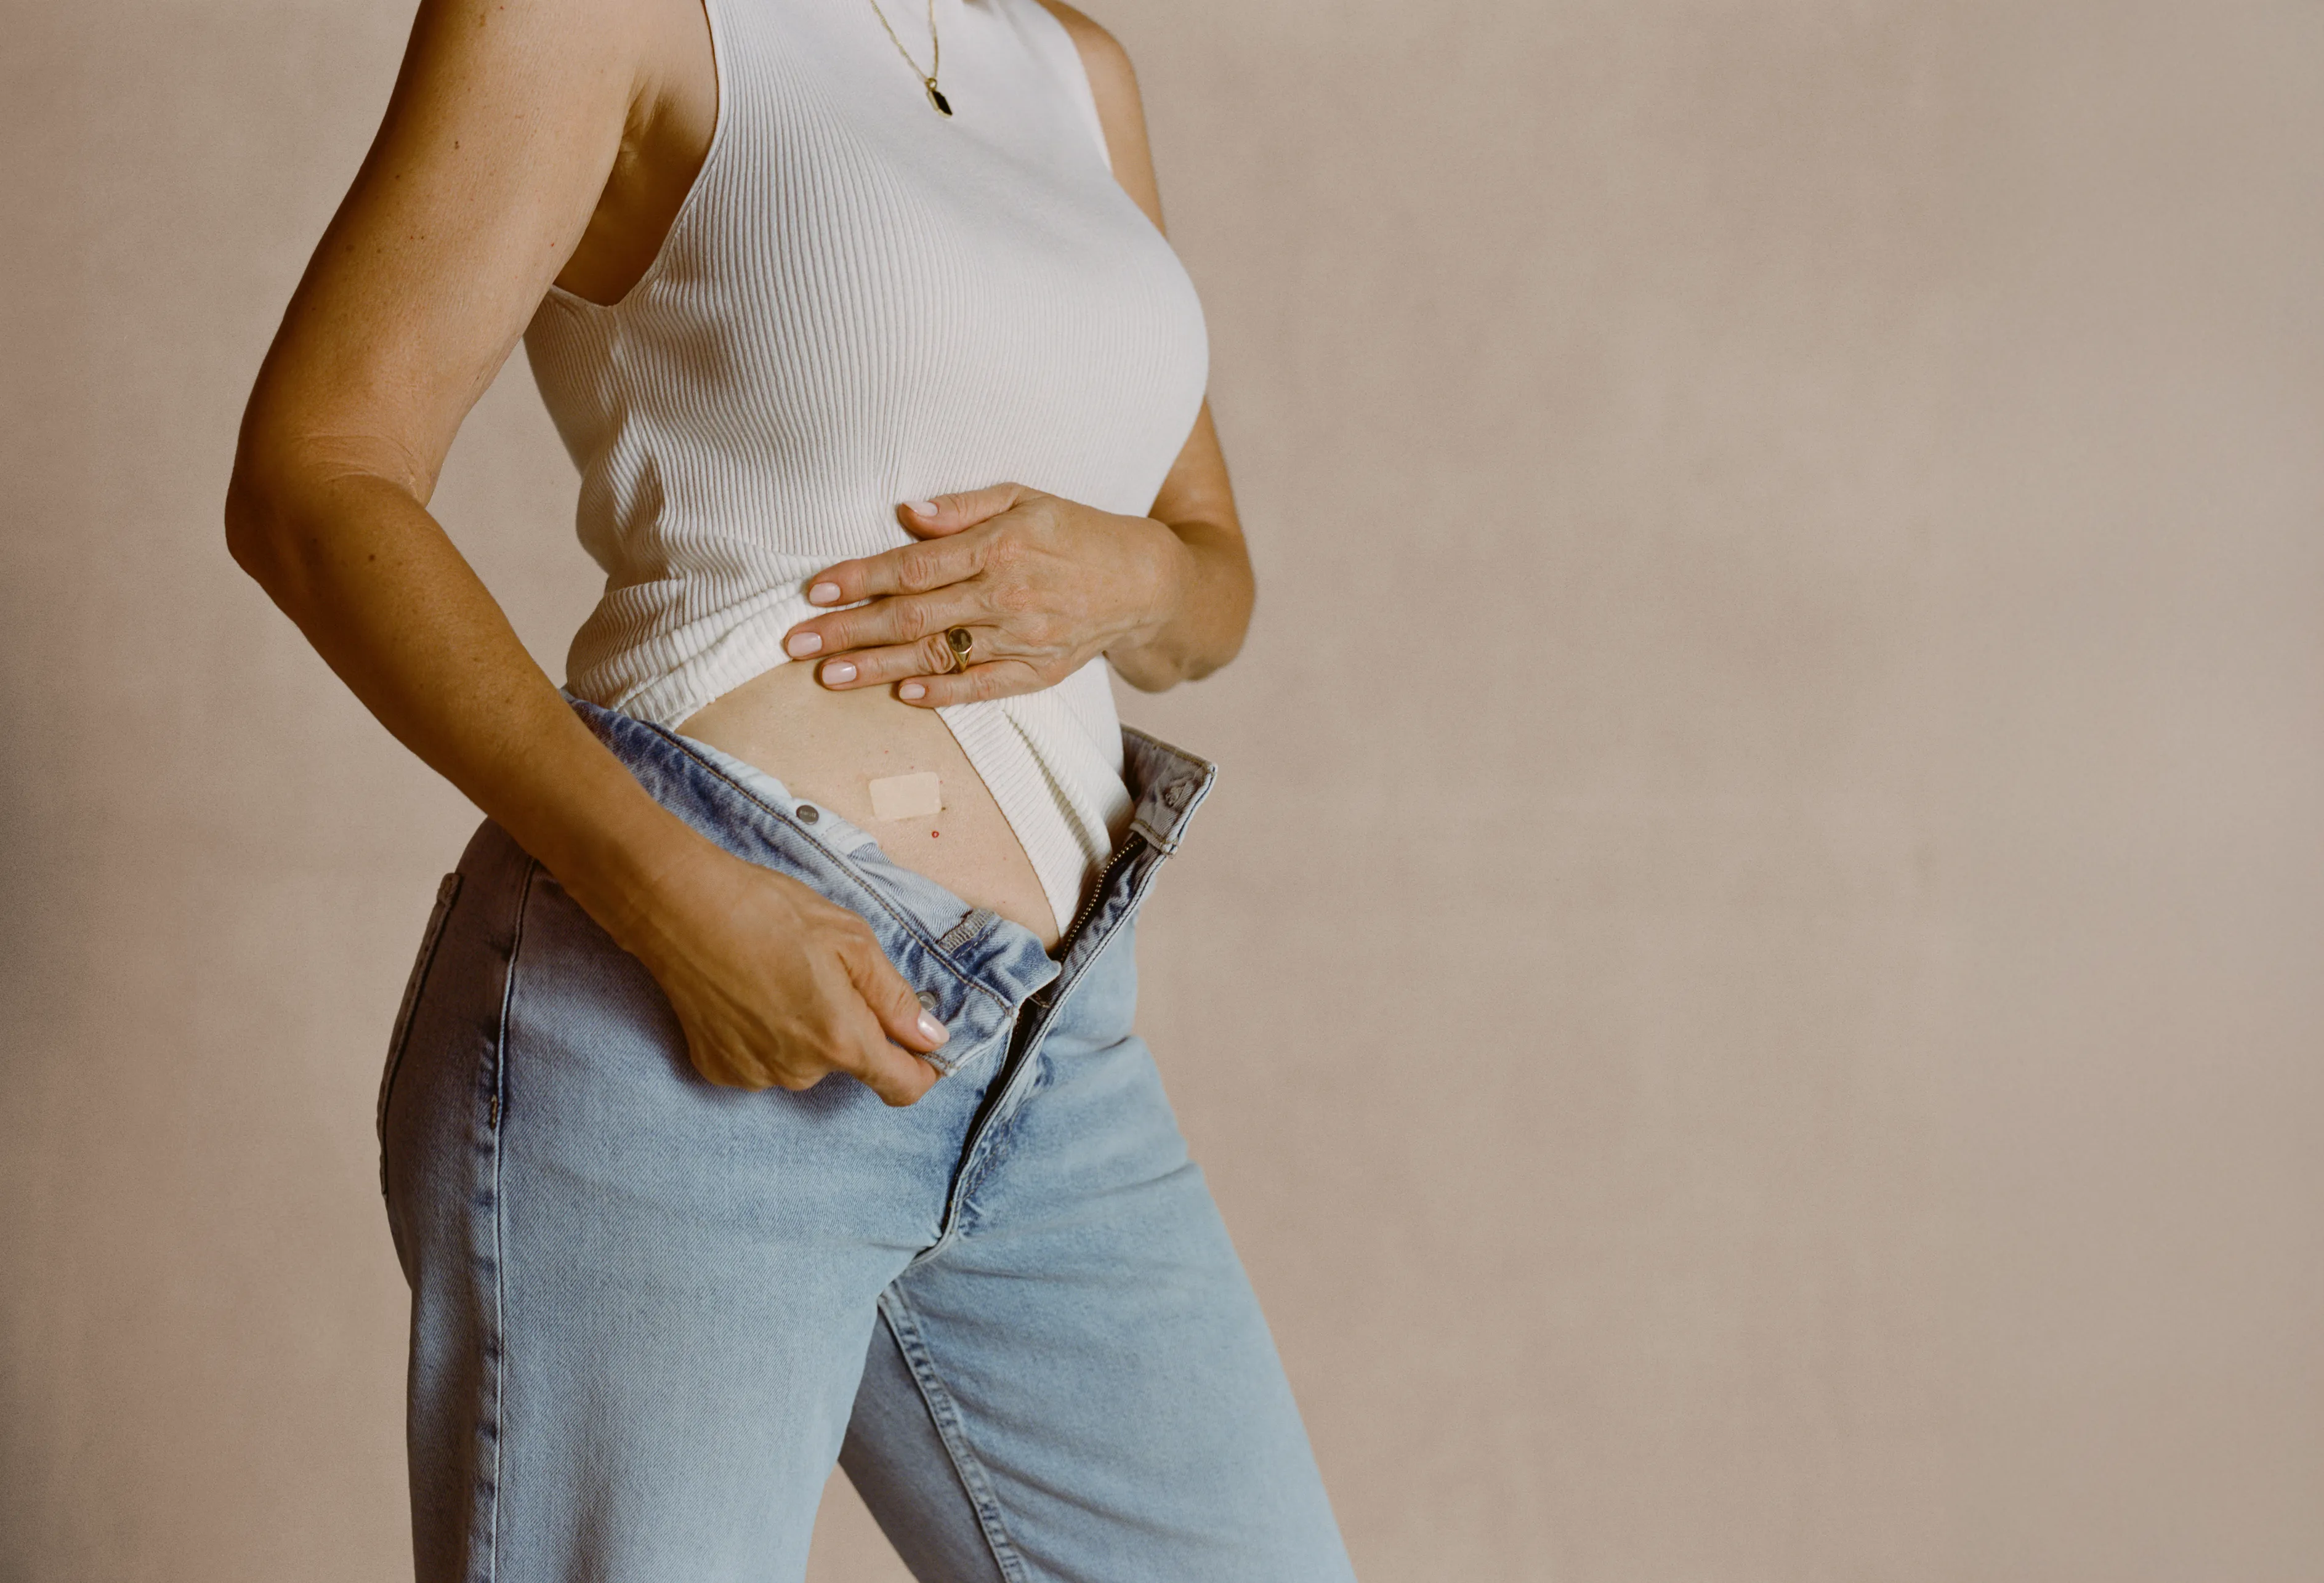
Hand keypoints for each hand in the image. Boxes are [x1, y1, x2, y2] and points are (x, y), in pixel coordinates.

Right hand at [622, 843, 950, 1103]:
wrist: (680, 908)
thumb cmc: (768, 912)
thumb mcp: (851, 939)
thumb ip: (895, 998)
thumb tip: (932, 1039)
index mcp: (841, 1039)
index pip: (902, 1085)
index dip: (921, 1069)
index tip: (924, 1049)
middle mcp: (800, 1070)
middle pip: (848, 1062)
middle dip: (848, 1026)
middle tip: (822, 972)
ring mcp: (755, 1075)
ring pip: (804, 1061)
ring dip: (804, 1030)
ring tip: (778, 976)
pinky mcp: (719, 1070)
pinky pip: (763, 1060)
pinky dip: (764, 1034)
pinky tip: (747, 993)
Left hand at [779, 485, 1189, 705]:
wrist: (1146, 581)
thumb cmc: (1076, 530)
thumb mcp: (1026, 496)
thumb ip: (964, 506)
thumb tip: (905, 513)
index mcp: (1001, 545)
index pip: (915, 566)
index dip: (860, 578)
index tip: (813, 591)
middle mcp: (1008, 593)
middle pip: (914, 616)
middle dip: (849, 630)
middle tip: (796, 642)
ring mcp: (1023, 638)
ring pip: (938, 656)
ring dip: (878, 667)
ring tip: (827, 677)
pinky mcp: (1039, 671)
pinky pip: (984, 687)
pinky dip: (944, 693)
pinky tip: (903, 695)